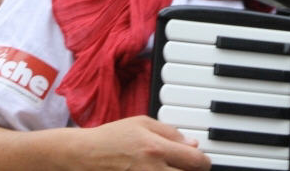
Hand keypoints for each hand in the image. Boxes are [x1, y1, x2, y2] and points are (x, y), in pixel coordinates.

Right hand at [61, 116, 210, 170]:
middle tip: (188, 166)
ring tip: (173, 168)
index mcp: (157, 148)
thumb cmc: (112, 137)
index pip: (197, 162)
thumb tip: (193, 144)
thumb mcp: (142, 123)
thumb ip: (170, 133)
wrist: (85, 155)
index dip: (204, 162)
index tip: (201, 161)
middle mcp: (153, 170)